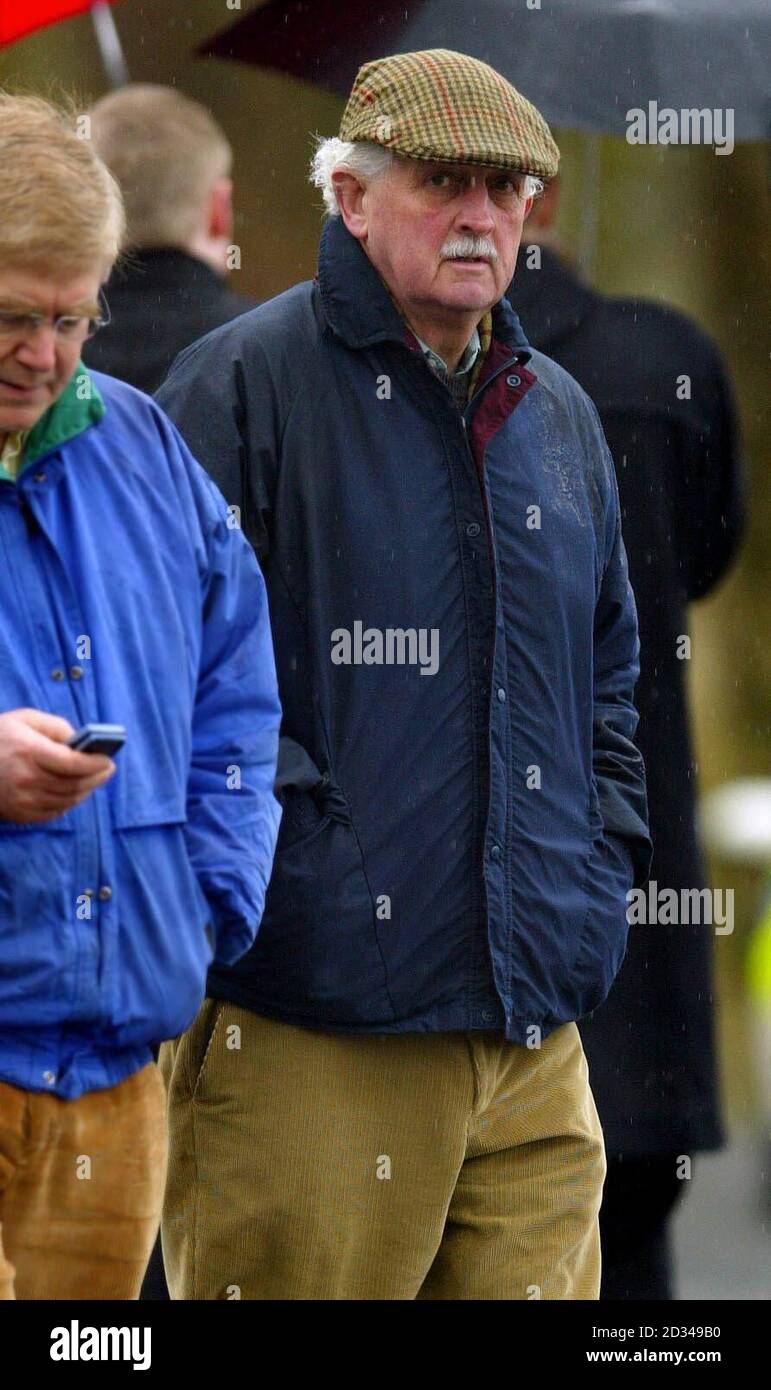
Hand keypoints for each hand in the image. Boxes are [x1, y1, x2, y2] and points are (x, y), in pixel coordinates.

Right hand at [0, 708, 115, 823]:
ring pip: (66, 801)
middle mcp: (26, 778)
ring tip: (94, 780)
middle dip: (96, 778)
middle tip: (107, 769)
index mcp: (29, 751)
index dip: (96, 764)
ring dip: (85, 791)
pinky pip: (52, 812)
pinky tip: (74, 792)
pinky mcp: (17, 813)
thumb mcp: (24, 719)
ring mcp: (21, 800)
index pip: (74, 763)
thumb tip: (80, 743)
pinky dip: (67, 803)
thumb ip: (56, 727)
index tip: (109, 760)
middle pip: (74, 784)